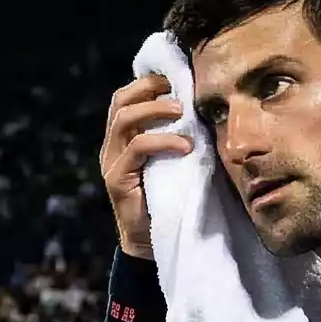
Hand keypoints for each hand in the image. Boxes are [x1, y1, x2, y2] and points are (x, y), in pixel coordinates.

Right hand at [98, 74, 194, 259]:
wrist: (153, 242)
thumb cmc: (172, 198)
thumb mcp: (175, 160)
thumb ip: (178, 135)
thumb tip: (208, 108)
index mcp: (123, 138)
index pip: (125, 97)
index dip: (148, 82)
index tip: (177, 78)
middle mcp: (112, 146)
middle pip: (120, 100)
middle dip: (149, 88)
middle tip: (179, 91)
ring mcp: (111, 162)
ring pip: (124, 118)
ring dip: (155, 109)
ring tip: (182, 111)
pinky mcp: (117, 180)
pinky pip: (136, 148)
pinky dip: (163, 141)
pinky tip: (185, 146)